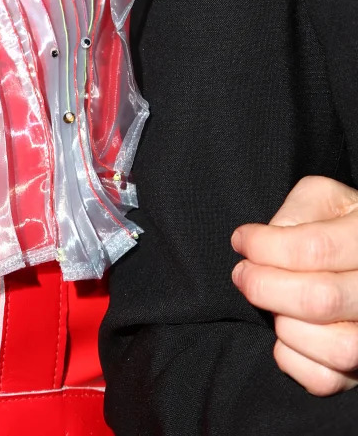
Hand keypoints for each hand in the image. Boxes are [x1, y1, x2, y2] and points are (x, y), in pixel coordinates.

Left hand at [231, 176, 357, 395]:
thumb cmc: (339, 223)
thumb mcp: (322, 199)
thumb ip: (296, 213)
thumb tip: (268, 244)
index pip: (314, 248)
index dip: (265, 246)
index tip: (241, 240)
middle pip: (320, 300)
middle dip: (264, 286)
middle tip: (243, 274)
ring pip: (334, 348)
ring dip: (284, 325)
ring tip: (269, 302)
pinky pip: (327, 380)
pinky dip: (292, 359)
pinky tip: (285, 331)